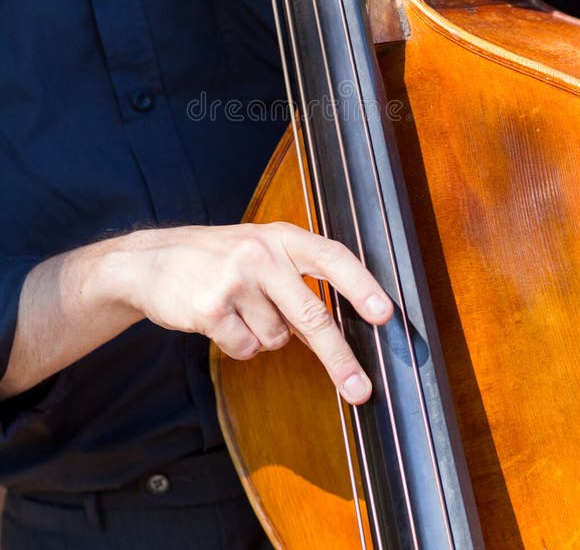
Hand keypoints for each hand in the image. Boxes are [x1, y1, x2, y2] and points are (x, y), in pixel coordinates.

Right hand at [119, 222, 392, 404]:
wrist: (149, 261)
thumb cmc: (216, 258)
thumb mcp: (259, 248)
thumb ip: (298, 275)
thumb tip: (345, 323)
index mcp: (281, 236)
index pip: (332, 257)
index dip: (362, 286)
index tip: (385, 314)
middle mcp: (261, 253)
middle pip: (313, 315)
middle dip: (339, 358)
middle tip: (361, 389)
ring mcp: (236, 279)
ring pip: (276, 339)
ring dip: (264, 337)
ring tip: (240, 311)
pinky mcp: (211, 307)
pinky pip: (246, 349)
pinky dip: (238, 345)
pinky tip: (220, 321)